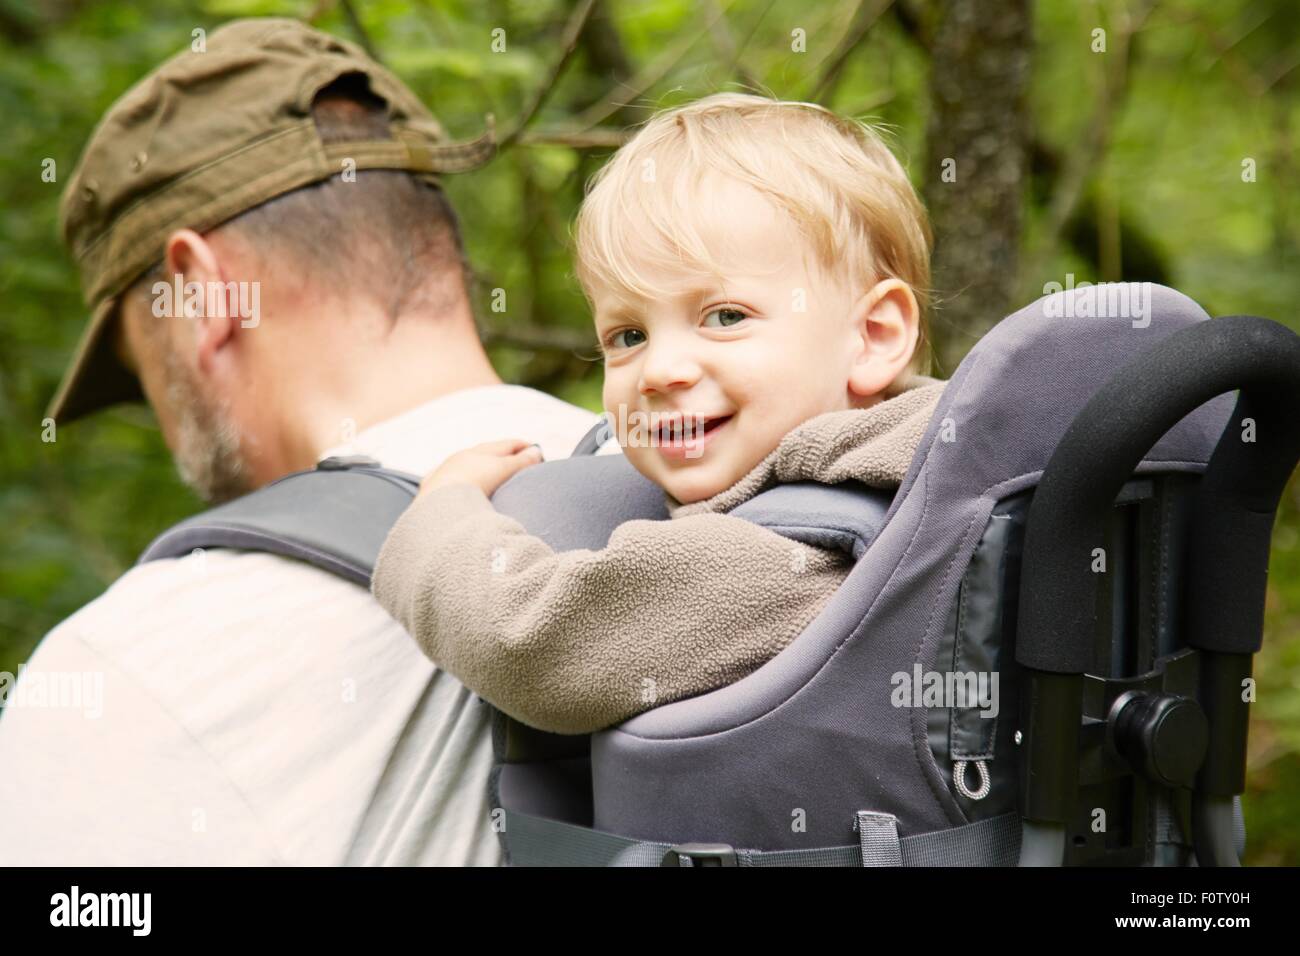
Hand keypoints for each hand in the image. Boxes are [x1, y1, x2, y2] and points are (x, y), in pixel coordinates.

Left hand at [418, 439, 543, 499]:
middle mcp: (461, 458)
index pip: (506, 445)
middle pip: (486, 452)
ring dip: (480, 467)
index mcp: (480, 452)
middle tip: (516, 459)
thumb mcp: (503, 470)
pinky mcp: (434, 490)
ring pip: (466, 466)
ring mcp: (446, 472)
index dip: (522, 446)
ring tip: (490, 474)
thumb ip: (521, 462)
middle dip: (502, 454)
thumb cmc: (474, 483)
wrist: (440, 504)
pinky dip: (460, 481)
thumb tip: (537, 451)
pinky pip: (449, 480)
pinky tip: (459, 486)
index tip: (535, 450)